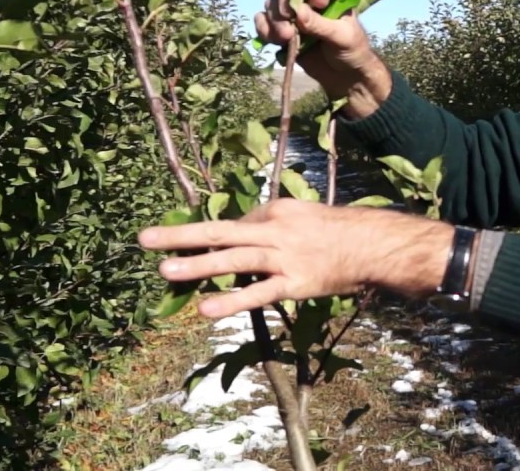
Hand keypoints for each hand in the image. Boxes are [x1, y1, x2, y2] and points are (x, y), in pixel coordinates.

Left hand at [137, 198, 453, 318]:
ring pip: (234, 258)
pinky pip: (258, 292)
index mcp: (275, 211)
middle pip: (220, 230)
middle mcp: (275, 229)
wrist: (375, 245)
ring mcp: (284, 256)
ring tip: (164, 271)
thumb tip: (245, 235)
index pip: (234, 223)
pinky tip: (205, 310)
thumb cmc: (340, 233)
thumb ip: (273, 226)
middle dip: (181, 235)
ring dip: (198, 264)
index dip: (208, 237)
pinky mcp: (295, 282)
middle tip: (144, 239)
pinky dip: (231, 300)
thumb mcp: (303, 218)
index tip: (177, 244)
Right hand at [254, 0, 389, 108]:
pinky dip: (264, 29)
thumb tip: (298, 13)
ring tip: (286, 38)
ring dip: (275, 19)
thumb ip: (321, 24)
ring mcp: (293, 12)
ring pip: (272, 2)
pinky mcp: (280, 29)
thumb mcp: (343, 37)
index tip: (320, 2)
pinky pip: (262, 21)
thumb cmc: (352, 50)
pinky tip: (275, 41)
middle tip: (290, 17)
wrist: (344, 77)